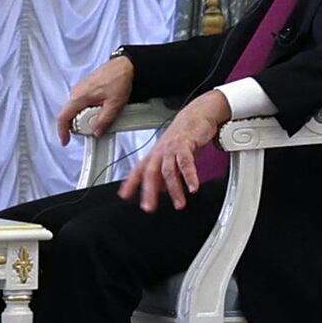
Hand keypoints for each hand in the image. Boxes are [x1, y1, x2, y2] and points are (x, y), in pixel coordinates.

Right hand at [56, 56, 136, 140]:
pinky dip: (89, 110)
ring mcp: (81, 89)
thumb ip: (104, 121)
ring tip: (102, 116)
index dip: (62, 132)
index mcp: (79, 96)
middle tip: (93, 128)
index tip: (65, 140)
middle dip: (79, 125)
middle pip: (70, 115)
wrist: (127, 66)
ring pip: (77, 109)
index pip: (63, 117)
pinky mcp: (87, 88)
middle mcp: (76, 92)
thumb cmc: (120, 79)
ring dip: (86, 117)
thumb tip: (96, 132)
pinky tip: (102, 109)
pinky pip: (83, 103)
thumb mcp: (114, 105)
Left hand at [119, 88, 231, 210]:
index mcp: (155, 155)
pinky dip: (190, 176)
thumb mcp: (171, 155)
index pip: (138, 170)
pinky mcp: (185, 144)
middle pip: (150, 173)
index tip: (124, 196)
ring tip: (179, 203)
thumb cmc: (184, 135)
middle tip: (149, 208)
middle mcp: (160, 151)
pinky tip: (193, 187)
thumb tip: (161, 190)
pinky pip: (186, 162)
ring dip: (174, 189)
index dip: (130, 183)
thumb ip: (165, 172)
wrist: (197, 114)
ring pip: (168, 171)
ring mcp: (172, 148)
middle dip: (149, 192)